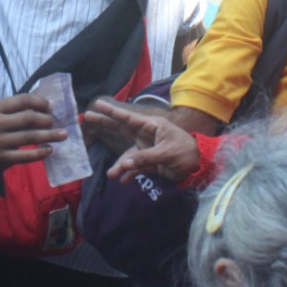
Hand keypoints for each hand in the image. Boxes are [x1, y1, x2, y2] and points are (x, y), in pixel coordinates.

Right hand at [0, 93, 62, 173]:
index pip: (23, 100)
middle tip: (57, 123)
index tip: (51, 107)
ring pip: (30, 137)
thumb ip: (14, 111)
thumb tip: (44, 108)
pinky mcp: (1, 158)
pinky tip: (49, 150)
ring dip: (50, 135)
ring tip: (63, 135)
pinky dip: (40, 153)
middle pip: (29, 118)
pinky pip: (25, 156)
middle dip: (48, 120)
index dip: (41, 102)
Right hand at [83, 98, 200, 184]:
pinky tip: (124, 181)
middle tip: (86, 117)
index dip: (112, 112)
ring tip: (112, 174)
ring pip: (127, 155)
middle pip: (122, 129)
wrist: (199, 167)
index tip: (97, 105)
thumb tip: (125, 164)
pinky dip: (129, 174)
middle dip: (105, 124)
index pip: (129, 118)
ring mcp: (147, 150)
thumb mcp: (167, 153)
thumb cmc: (186, 152)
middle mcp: (146, 136)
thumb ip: (145, 158)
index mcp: (152, 127)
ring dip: (120, 165)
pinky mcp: (149, 163)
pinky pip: (135, 168)